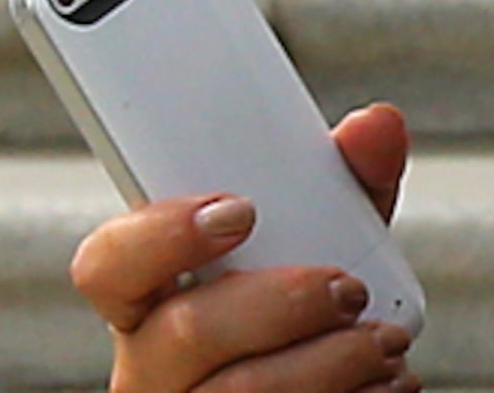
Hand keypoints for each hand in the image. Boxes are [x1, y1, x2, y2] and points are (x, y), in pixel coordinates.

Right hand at [70, 103, 415, 392]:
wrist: (334, 388)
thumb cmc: (309, 316)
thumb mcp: (327, 243)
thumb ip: (348, 185)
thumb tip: (375, 126)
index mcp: (151, 299)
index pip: (108, 264)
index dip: (161, 235)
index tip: (239, 211)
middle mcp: (152, 366)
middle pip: (186, 331)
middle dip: (281, 304)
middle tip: (346, 288)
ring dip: (330, 362)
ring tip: (383, 342)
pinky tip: (385, 382)